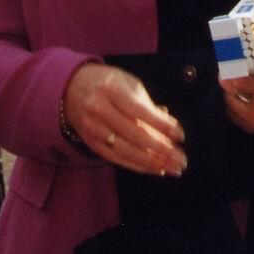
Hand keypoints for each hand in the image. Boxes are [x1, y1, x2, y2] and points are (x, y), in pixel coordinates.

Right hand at [62, 62, 187, 176]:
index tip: (181, 136)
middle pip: (133, 133)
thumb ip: (149, 106)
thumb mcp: (129, 84)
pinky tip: (155, 169)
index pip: (140, 110)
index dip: (162, 125)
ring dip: (152, 162)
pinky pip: (115, 158)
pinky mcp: (89, 140)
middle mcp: (97, 107)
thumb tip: (171, 129)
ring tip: (173, 168)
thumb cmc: (109, 84)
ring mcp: (91, 126)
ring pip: (124, 149)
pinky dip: (137, 165)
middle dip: (161, 149)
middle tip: (181, 160)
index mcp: (110, 89)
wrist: (71, 86)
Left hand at [223, 22, 253, 132]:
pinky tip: (234, 90)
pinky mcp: (250, 127)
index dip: (238, 78)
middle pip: (236, 93)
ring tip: (232, 78)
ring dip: (226, 90)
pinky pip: (228, 113)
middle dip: (228, 78)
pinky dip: (228, 100)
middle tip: (225, 68)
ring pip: (228, 102)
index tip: (225, 68)